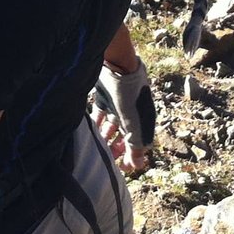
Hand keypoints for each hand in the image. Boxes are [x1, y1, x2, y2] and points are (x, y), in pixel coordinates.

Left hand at [91, 58, 155, 174]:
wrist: (117, 66)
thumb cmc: (129, 95)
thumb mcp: (134, 123)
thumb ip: (135, 145)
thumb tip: (138, 166)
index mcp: (143, 120)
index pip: (139, 143)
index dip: (131, 156)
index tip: (122, 168)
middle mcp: (131, 114)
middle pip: (124, 136)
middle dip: (116, 148)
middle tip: (108, 159)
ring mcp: (117, 106)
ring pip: (110, 127)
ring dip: (105, 138)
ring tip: (98, 147)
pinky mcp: (104, 98)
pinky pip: (99, 115)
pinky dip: (96, 124)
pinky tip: (90, 132)